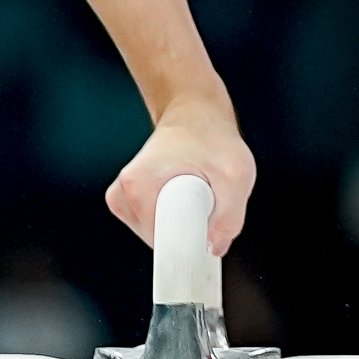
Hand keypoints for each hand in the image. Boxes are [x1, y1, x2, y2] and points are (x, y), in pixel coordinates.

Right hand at [105, 98, 257, 254]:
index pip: (160, 244)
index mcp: (136, 186)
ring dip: (185, 225)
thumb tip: (214, 248)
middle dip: (190, 232)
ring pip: (158, 238)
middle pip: (159, 243)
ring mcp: (123, 199)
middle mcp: (122, 193)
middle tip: (209, 201)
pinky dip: (176, 221)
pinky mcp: (129, 202)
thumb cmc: (212, 136)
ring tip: (198, 191)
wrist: (194, 111)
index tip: (208, 238)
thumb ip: (231, 216)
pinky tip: (186, 195)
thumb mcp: (236, 173)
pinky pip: (156, 229)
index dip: (189, 248)